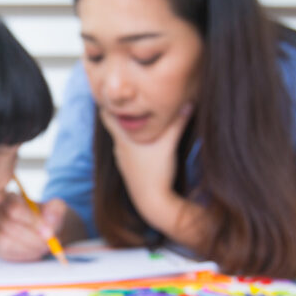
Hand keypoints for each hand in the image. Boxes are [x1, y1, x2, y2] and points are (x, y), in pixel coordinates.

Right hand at [0, 194, 66, 261]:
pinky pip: (7, 252)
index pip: (15, 209)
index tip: (49, 233)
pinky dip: (24, 254)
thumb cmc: (48, 217)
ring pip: (6, 241)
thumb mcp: (56, 208)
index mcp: (11, 198)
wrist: (46, 230)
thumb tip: (49, 222)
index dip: (32, 222)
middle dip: (32, 238)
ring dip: (29, 247)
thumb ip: (55, 210)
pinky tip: (35, 251)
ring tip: (44, 247)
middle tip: (48, 244)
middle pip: (9, 226)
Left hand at [98, 103, 191, 230]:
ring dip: (130, 130)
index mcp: (123, 138)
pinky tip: (147, 145)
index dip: (108, 102)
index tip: (116, 93)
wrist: (151, 201)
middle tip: (133, 102)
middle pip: (115, 125)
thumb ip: (178, 122)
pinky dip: (135, 145)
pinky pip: (129, 151)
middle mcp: (119, 147)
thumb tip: (189, 101)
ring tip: (143, 121)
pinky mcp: (129, 170)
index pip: (106, 114)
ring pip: (123, 139)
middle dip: (123, 114)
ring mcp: (122, 160)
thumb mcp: (169, 143)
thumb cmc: (157, 171)